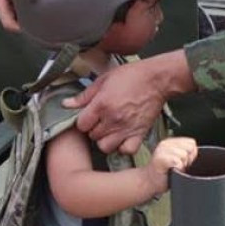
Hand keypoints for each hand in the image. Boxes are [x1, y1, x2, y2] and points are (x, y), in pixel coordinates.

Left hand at [64, 50, 195, 153]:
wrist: (158, 79)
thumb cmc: (132, 76)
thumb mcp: (104, 79)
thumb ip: (84, 95)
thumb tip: (66, 104)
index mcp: (101, 104)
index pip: (81, 125)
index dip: (83, 121)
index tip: (89, 116)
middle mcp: (113, 119)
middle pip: (92, 136)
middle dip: (94, 129)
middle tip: (101, 120)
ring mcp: (126, 128)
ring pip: (106, 147)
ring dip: (106, 140)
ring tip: (110, 130)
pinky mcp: (139, 133)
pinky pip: (126, 150)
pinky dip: (123, 147)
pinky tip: (123, 137)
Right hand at [144, 137, 198, 193]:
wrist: (149, 182)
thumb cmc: (164, 173)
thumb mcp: (176, 158)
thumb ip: (185, 152)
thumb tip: (196, 152)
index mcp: (171, 142)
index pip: (191, 143)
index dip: (191, 154)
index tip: (183, 162)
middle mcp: (166, 143)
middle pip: (190, 148)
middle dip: (188, 160)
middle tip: (178, 166)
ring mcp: (162, 150)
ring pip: (184, 155)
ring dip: (182, 165)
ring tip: (174, 168)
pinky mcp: (160, 159)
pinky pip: (178, 162)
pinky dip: (178, 169)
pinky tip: (171, 171)